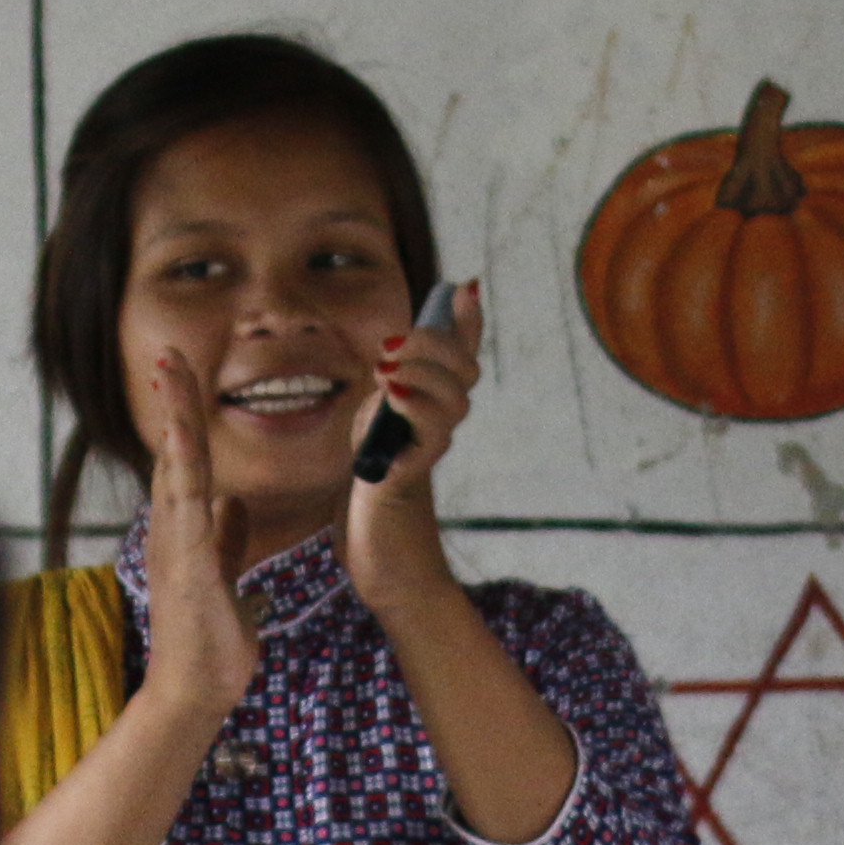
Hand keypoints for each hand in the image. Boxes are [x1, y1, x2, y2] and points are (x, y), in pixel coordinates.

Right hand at [135, 345, 260, 722]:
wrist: (193, 689)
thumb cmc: (209, 639)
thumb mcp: (226, 575)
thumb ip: (228, 538)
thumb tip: (235, 504)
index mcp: (183, 530)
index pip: (184, 460)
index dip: (185, 416)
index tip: (184, 374)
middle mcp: (171, 528)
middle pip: (172, 450)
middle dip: (173, 400)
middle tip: (170, 353)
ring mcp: (173, 542)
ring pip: (174, 464)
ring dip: (175, 416)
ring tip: (172, 369)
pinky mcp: (184, 561)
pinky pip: (184, 502)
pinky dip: (183, 463)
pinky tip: (185, 432)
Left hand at [346, 280, 481, 579]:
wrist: (383, 557)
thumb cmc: (375, 495)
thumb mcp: (374, 429)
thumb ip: (388, 396)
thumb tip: (393, 359)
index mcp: (431, 408)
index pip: (461, 358)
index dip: (468, 323)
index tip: (466, 287)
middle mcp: (441, 425)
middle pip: (464, 369)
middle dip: (436, 343)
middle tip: (394, 344)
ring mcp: (432, 448)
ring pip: (455, 397)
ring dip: (423, 371)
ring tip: (388, 368)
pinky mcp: (415, 472)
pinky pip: (430, 434)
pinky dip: (414, 406)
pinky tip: (392, 393)